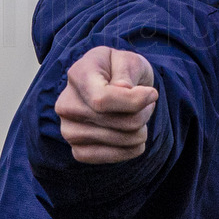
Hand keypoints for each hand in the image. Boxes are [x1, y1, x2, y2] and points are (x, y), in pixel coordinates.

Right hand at [55, 47, 157, 162]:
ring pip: (116, 140)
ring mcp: (68, 129)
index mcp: (78, 75)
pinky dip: (130, 150)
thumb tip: (123, 89)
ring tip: (139, 117)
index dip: (133, 101)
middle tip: (147, 105)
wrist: (113, 87)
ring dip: (139, 132)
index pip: (102, 99)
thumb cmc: (122, 71)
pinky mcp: (77, 150)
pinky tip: (134, 137)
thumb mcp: (129, 60)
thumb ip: (126, 72)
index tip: (152, 94)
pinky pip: (109, 157)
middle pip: (113, 121)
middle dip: (141, 115)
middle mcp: (66, 104)